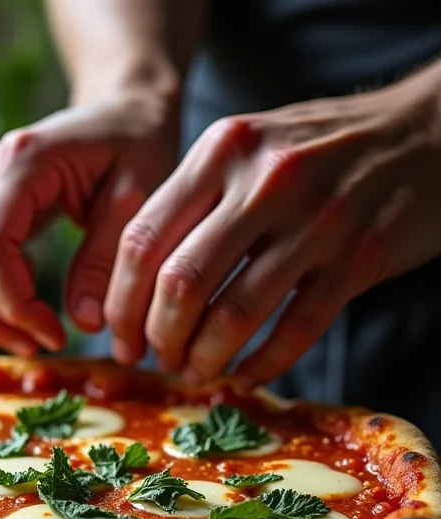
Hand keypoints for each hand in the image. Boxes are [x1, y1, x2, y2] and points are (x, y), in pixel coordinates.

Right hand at [0, 91, 179, 355]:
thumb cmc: (138, 146)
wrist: (126, 113)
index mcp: (24, 162)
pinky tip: (20, 313)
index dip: (14, 303)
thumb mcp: (137, 201)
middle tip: (49, 344)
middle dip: (1, 317)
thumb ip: (104, 261)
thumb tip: (82, 324)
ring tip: (28, 341)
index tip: (57, 335)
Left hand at [105, 63, 440, 386]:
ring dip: (204, 358)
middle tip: (157, 360)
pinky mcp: (360, 258)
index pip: (142, 241)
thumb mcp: (246, 150)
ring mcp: (317, 221)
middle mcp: (265, 182)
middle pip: (180, 283)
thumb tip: (135, 284)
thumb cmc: (318, 148)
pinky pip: (297, 330)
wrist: (425, 131)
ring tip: (196, 372)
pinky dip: (262, 364)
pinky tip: (243, 376)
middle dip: (158, 338)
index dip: (121, 303)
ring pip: (235, 314)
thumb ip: (192, 201)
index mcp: (221, 152)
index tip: (120, 339)